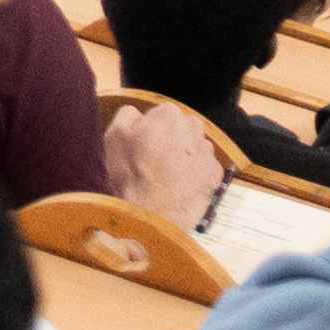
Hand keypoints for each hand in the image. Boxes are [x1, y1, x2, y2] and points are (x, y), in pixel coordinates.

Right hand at [102, 97, 229, 230]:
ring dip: (184, 156)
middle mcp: (194, 128)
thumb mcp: (113, 136)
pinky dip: (195, 174)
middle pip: (181, 128)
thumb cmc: (130, 175)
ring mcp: (208, 153)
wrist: (152, 217)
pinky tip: (179, 186)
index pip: (160, 113)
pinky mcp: (216, 176)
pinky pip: (204, 168)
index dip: (149, 129)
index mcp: (168, 114)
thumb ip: (128, 114)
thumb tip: (139, 113)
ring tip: (167, 176)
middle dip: (171, 140)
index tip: (142, 145)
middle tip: (154, 161)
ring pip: (194, 147)